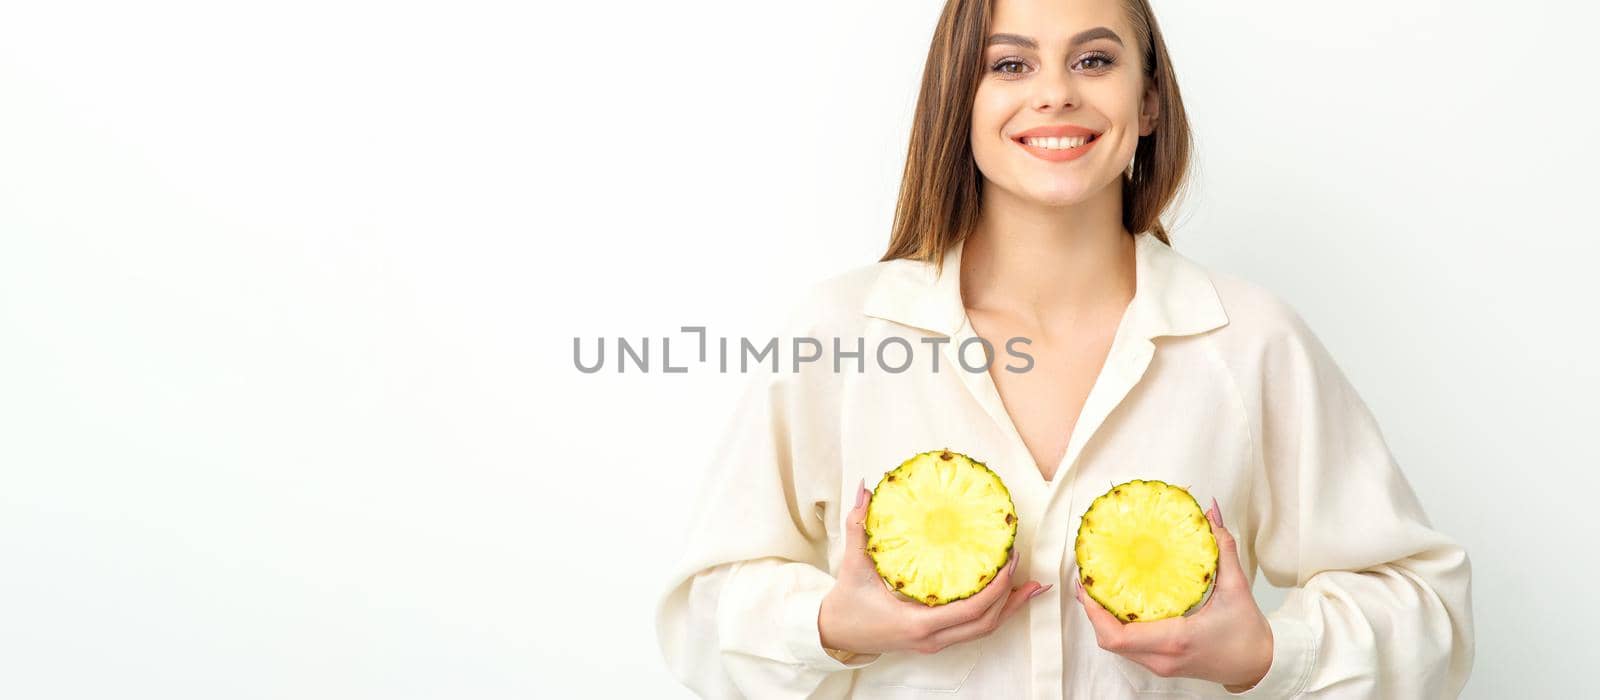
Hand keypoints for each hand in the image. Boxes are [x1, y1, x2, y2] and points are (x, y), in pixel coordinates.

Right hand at [819, 479, 1048, 655]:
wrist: (834, 633)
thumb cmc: (846, 603)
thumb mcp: (853, 564)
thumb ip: (859, 526)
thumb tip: (864, 489)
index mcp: (917, 623)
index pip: (971, 610)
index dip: (997, 587)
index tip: (1010, 560)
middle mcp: (932, 638)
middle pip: (987, 624)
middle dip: (1012, 598)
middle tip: (1027, 569)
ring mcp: (935, 642)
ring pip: (983, 630)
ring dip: (1008, 608)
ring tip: (1030, 586)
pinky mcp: (935, 640)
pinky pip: (972, 629)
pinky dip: (993, 612)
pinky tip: (1005, 595)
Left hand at [1073, 497, 1273, 691]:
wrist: (1258, 667)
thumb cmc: (1248, 635)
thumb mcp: (1237, 588)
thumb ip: (1223, 549)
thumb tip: (1212, 513)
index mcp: (1175, 640)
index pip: (1117, 636)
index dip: (1094, 611)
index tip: (1087, 583)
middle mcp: (1161, 657)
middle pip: (1108, 640)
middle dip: (1092, 610)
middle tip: (1088, 578)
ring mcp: (1160, 664)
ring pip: (1115, 646)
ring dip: (1102, 618)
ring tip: (1097, 586)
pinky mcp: (1161, 664)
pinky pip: (1128, 647)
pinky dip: (1116, 626)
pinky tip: (1117, 603)